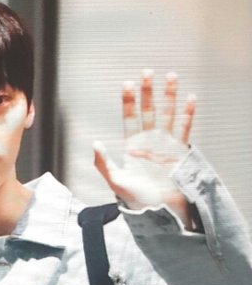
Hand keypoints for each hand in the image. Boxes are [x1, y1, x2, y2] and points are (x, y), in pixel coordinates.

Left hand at [93, 70, 196, 226]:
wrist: (160, 212)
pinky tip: (189, 98)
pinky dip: (188, 114)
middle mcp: (150, 143)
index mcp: (133, 147)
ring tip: (171, 76)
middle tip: (147, 72)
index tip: (126, 84)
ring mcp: (166, 146)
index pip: (130, 118)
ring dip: (169, 96)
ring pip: (168, 115)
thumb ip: (103, 163)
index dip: (129, 101)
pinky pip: (185, 129)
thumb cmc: (138, 200)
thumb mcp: (116, 181)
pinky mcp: (180, 153)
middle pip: (149, 111)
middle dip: (148, 92)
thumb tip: (95, 143)